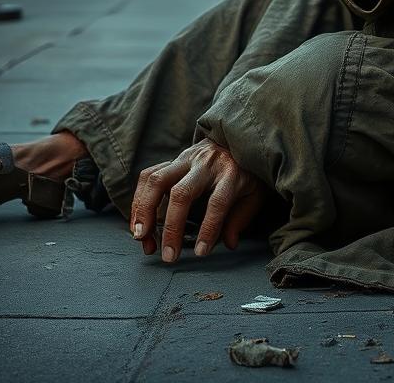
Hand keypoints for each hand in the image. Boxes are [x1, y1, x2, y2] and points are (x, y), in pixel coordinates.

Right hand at [129, 140, 263, 262]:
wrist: (238, 137)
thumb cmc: (247, 171)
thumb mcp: (255, 193)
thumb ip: (241, 218)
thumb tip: (229, 244)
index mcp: (231, 173)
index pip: (217, 202)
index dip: (208, 229)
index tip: (200, 252)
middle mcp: (206, 164)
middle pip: (182, 193)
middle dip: (171, 227)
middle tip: (168, 256)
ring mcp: (187, 158)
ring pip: (157, 180)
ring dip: (144, 211)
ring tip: (142, 238)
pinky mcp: (173, 159)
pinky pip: (149, 175)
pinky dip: (139, 199)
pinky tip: (138, 222)